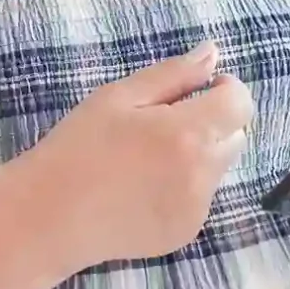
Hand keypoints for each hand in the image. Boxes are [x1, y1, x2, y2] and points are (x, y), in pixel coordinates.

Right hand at [34, 43, 254, 265]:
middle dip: (212, 124)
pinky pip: (199, 200)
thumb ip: (173, 74)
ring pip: (216, 170)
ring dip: (197, 158)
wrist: (49, 217)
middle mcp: (203, 175)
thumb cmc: (78, 147)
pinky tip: (141, 190)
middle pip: (235, 137)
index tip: (195, 91)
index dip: (224, 90)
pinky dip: (182, 189)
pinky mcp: (185, 234)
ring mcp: (197, 209)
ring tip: (147, 161)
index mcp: (189, 134)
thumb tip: (213, 54)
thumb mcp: (118, 97)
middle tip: (163, 126)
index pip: (240, 104)